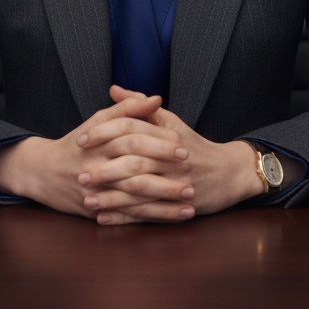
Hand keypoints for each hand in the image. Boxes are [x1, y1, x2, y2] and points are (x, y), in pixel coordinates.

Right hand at [0, 92, 194, 220]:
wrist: (43, 173)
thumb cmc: (77, 143)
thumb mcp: (97, 120)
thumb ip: (126, 107)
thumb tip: (155, 98)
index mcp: (99, 141)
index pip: (132, 138)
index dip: (158, 141)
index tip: (183, 143)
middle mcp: (96, 166)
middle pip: (133, 168)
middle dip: (164, 171)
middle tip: (191, 172)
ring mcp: (95, 192)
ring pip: (133, 197)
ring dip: (163, 200)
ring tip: (190, 199)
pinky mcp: (96, 212)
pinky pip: (128, 217)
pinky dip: (152, 217)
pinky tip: (174, 217)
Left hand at [75, 85, 264, 224]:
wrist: (229, 173)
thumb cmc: (194, 144)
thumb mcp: (170, 120)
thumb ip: (139, 105)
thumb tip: (113, 89)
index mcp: (166, 135)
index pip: (130, 129)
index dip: (103, 133)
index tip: (80, 139)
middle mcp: (171, 160)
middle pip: (133, 162)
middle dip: (104, 170)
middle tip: (80, 174)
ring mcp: (175, 185)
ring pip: (139, 192)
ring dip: (111, 198)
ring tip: (86, 200)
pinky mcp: (178, 207)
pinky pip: (148, 214)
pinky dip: (125, 217)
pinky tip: (104, 218)